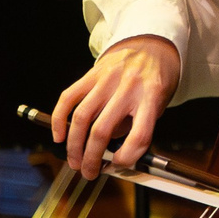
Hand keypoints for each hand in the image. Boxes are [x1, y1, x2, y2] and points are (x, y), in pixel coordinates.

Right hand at [51, 36, 178, 179]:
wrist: (152, 45)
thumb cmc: (157, 80)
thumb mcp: (160, 104)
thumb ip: (137, 125)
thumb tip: (112, 153)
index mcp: (152, 98)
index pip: (140, 135)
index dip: (128, 157)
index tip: (119, 166)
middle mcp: (128, 88)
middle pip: (103, 130)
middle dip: (91, 158)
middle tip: (88, 172)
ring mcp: (107, 80)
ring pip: (81, 118)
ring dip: (74, 146)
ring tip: (74, 161)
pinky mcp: (91, 74)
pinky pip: (68, 98)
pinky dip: (58, 120)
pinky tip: (59, 137)